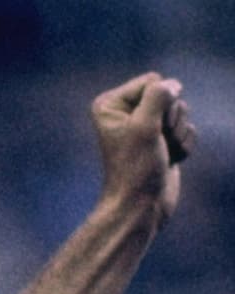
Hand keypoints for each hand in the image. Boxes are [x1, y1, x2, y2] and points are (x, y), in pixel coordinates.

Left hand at [92, 72, 194, 226]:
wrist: (139, 208)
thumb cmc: (135, 169)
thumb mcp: (144, 126)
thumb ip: (159, 95)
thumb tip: (174, 85)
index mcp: (111, 104)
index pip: (153, 80)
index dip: (159, 104)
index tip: (147, 132)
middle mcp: (126, 112)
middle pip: (169, 94)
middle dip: (170, 119)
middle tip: (156, 144)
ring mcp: (146, 127)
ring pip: (180, 110)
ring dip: (177, 134)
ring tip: (162, 153)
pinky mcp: (162, 141)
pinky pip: (186, 129)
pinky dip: (183, 145)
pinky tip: (170, 160)